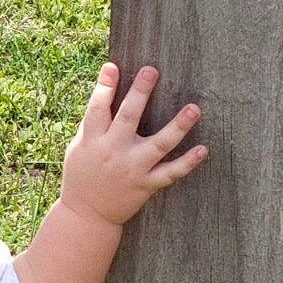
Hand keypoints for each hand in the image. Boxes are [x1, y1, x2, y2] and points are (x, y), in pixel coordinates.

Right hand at [59, 63, 206, 230]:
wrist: (86, 216)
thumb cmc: (82, 174)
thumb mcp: (79, 147)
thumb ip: (93, 123)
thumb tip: (106, 89)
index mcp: (92, 140)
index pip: (97, 109)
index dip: (104, 87)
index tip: (113, 67)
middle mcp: (113, 152)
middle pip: (128, 118)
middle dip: (140, 93)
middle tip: (151, 71)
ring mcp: (132, 169)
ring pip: (158, 145)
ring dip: (178, 126)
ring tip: (194, 109)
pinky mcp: (146, 185)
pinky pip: (170, 173)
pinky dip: (187, 163)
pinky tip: (203, 149)